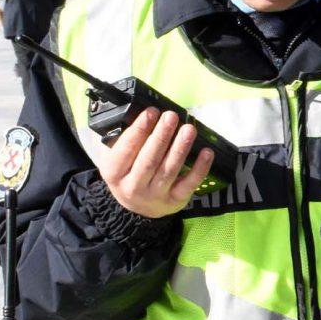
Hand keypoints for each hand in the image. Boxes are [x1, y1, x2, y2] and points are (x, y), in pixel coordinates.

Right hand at [96, 108, 214, 218]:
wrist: (137, 207)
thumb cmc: (128, 173)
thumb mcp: (117, 159)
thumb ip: (125, 141)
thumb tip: (146, 114)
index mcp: (113, 173)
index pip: (125, 150)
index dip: (139, 130)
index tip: (151, 112)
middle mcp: (133, 187)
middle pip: (149, 159)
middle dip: (161, 136)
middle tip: (171, 116)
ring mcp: (155, 195)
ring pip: (169, 169)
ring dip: (180, 147)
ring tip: (189, 129)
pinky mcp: (175, 200)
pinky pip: (189, 183)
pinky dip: (200, 167)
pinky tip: (206, 152)